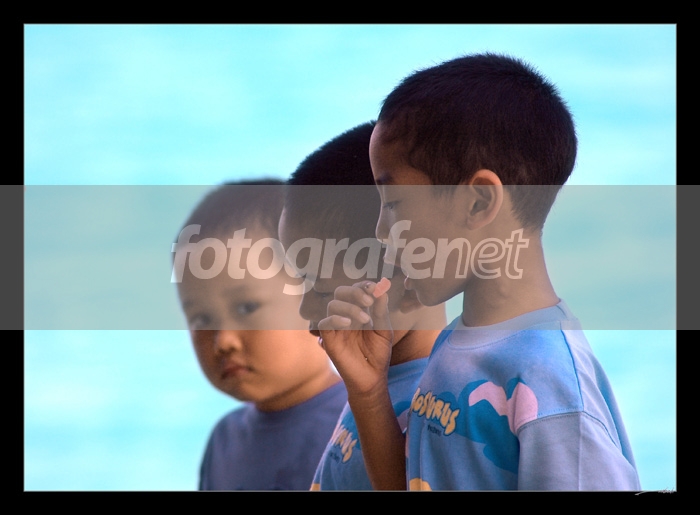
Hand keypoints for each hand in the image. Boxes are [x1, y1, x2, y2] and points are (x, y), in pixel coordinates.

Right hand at [318, 280, 392, 395]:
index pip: (355, 290)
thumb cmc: (378, 354)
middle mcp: (345, 316)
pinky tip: (349, 324)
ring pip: (333, 305)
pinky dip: (335, 318)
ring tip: (365, 319)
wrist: (373, 379)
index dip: (363, 285)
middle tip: (368, 301)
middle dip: (354, 291)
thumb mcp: (384, 330)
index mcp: (358, 311)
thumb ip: (381, 310)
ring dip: (350, 307)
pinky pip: (324, 323)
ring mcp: (336, 328)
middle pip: (340, 292)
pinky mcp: (329, 340)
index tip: (375, 288)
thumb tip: (381, 288)